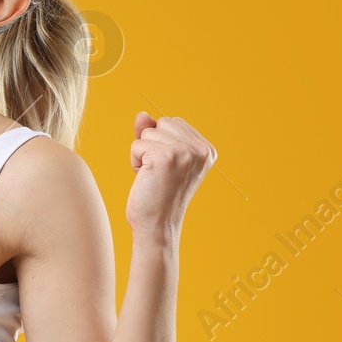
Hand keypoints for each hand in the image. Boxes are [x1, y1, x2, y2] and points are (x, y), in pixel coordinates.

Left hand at [127, 111, 216, 246]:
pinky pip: (136, 144)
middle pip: (162, 122)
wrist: (157, 226)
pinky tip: (146, 179)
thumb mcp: (161, 158)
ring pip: (147, 132)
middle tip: (160, 173)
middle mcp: (200, 150)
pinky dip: (135, 161)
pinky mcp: (164, 157)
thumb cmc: (158, 194)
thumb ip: (154, 133)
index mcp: (206, 149)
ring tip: (153, 177)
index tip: (169, 169)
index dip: (162, 142)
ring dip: (142, 154)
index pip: (174, 122)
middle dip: (152, 144)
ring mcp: (184, 152)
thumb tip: (142, 115)